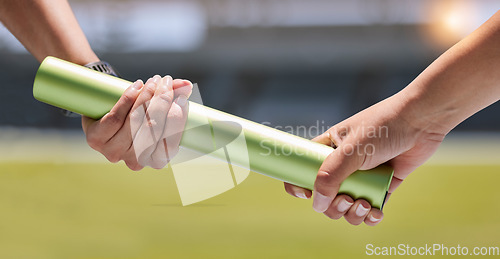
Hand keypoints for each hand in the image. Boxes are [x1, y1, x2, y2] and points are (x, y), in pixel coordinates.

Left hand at [82, 75, 192, 169]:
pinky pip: (116, 118)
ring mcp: (114, 152)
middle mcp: (136, 160)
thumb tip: (187, 85)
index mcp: (155, 160)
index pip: (170, 145)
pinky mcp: (96, 140)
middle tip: (166, 82)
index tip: (182, 99)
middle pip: (153, 129)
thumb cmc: (137, 115)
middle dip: (162, 101)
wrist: (103, 113)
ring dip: (146, 96)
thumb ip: (174, 98)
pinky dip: (128, 99)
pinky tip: (136, 86)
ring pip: (134, 121)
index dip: (177, 121)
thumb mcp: (159, 110)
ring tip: (153, 81)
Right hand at [284, 96, 445, 225]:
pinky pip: (369, 209)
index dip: (298, 184)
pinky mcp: (381, 186)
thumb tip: (317, 205)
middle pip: (325, 197)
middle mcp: (342, 164)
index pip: (302, 169)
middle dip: (333, 206)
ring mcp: (361, 176)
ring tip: (365, 205)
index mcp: (327, 149)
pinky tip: (376, 212)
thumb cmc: (384, 126)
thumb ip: (331, 176)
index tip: (306, 194)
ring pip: (346, 207)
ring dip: (353, 214)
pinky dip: (370, 216)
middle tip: (347, 200)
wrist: (422, 121)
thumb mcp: (352, 149)